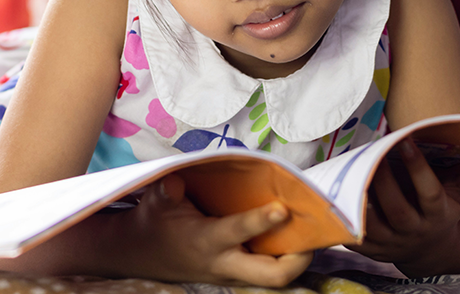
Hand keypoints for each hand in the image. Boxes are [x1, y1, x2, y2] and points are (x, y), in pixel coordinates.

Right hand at [115, 174, 312, 285]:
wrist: (144, 255)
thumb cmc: (155, 223)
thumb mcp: (154, 204)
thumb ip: (164, 192)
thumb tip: (174, 181)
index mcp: (205, 242)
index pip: (237, 233)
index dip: (260, 221)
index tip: (282, 207)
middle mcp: (226, 263)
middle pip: (273, 276)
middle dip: (299, 258)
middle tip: (315, 233)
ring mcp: (236, 273)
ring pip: (277, 278)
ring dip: (299, 258)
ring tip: (315, 230)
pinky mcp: (241, 273)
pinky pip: (271, 270)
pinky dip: (288, 255)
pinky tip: (298, 234)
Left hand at [346, 137, 459, 276]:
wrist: (427, 252)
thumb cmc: (444, 212)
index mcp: (437, 214)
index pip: (429, 192)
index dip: (418, 168)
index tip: (406, 139)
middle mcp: (413, 230)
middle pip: (396, 208)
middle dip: (383, 182)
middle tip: (370, 153)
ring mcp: (389, 242)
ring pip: (371, 223)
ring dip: (359, 200)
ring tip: (348, 173)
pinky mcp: (368, 248)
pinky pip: (351, 234)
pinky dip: (341, 217)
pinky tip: (331, 195)